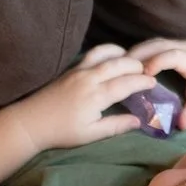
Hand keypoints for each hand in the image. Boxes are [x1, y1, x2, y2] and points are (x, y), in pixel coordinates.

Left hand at [12, 45, 155, 148]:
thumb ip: (115, 126)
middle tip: (147, 71)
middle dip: (137, 66)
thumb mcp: (90, 134)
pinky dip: (108, 51)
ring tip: (133, 61)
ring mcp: (80, 70)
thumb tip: (138, 121)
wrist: (31, 122)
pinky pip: (93, 53)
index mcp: (97, 96)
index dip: (143, 82)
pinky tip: (113, 56)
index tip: (154, 82)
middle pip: (120, 64)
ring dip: (123, 54)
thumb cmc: (62, 132)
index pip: (127, 83)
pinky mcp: (72, 68)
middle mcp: (90, 78)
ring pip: (107, 53)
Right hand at [126, 38, 185, 126]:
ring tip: (118, 66)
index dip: (158, 61)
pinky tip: (127, 63)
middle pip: (159, 44)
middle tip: (118, 70)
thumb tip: (179, 125)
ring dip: (136, 51)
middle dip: (139, 55)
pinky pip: (155, 44)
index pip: (174, 55)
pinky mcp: (175, 44)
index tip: (143, 74)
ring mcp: (180, 43)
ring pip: (154, 42)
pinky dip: (140, 51)